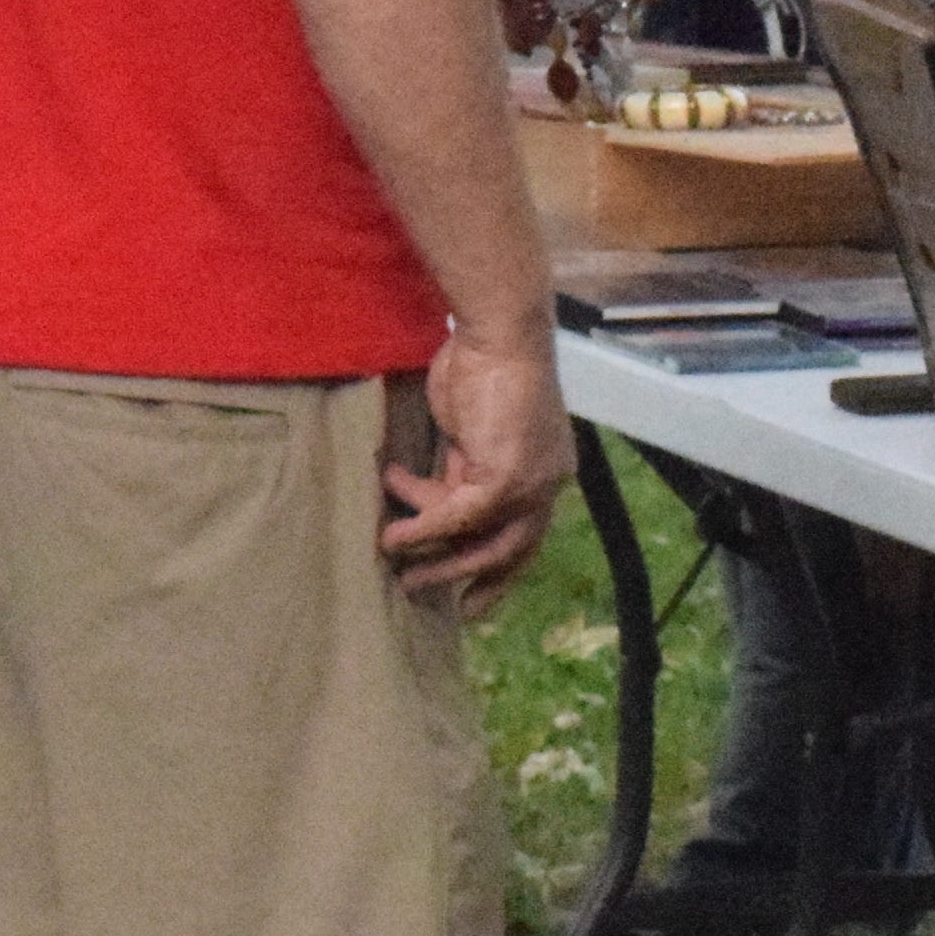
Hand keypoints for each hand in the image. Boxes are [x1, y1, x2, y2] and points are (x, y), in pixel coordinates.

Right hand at [384, 331, 570, 602]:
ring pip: (479, 540)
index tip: (473, 599)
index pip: (526, 534)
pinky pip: (456, 518)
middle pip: (510, 550)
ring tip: (387, 550)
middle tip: (422, 592)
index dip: (499, 569)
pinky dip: (422, 529)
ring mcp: (531, 485)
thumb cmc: (483, 368)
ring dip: (431, 553)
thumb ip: (464, 467)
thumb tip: (437, 500)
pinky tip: (392, 533)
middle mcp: (547, 483)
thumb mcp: (472, 430)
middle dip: (465, 575)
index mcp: (545, 471)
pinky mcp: (505, 480)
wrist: (499, 336)